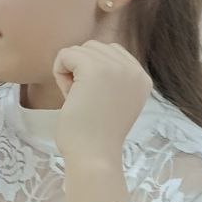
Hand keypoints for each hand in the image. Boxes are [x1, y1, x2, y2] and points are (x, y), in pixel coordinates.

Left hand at [53, 40, 151, 169]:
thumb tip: (85, 52)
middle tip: (84, 99)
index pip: (109, 52)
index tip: (96, 99)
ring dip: (69, 72)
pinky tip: (69, 94)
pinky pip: (64, 54)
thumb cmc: (94, 133)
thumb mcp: (112, 98)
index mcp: (142, 78)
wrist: (94, 155)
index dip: (91, 72)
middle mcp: (134, 69)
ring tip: (78, 98)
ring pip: (78, 50)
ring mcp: (116, 67)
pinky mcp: (95, 68)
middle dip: (79, 70)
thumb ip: (109, 76)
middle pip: (92, 47)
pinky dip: (59, 72)